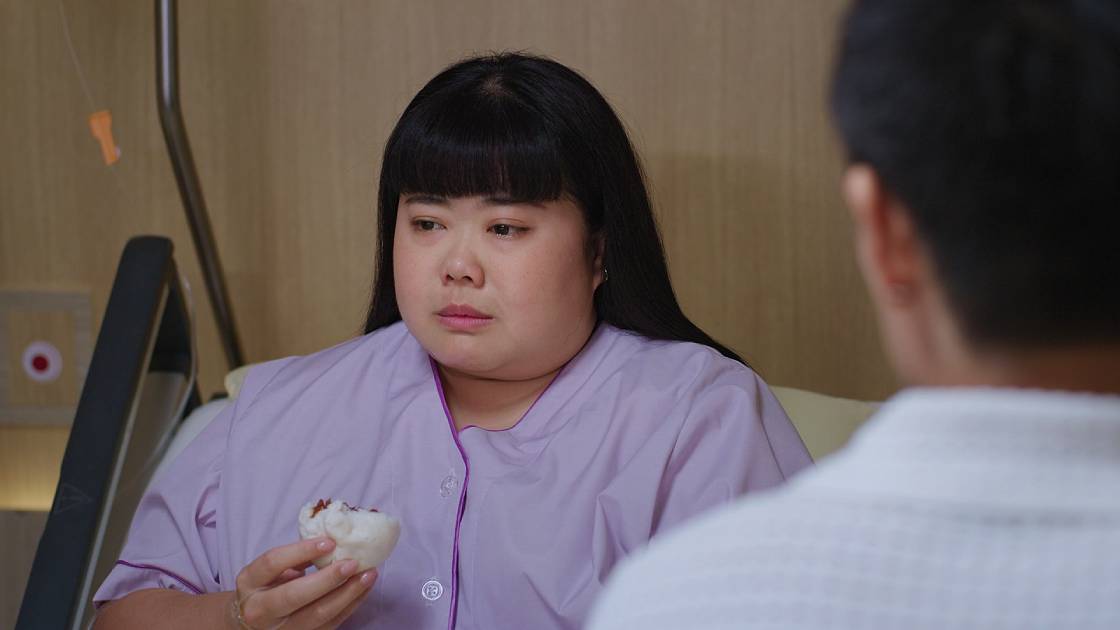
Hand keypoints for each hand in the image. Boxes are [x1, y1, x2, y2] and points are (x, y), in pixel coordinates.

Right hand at [230, 537, 376, 629]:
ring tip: (369, 575)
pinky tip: (363, 589)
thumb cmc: (266, 587)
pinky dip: (350, 605)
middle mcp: (259, 609)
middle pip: (294, 595)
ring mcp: (280, 629)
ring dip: (347, 594)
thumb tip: (332, 539)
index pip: (273, 563)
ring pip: (316, 614)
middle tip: (353, 563)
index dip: (300, 551)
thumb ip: (294, 557)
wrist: (251, 623)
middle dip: (327, 579)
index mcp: (249, 582)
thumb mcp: (270, 570)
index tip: (329, 541)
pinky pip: (330, 624)